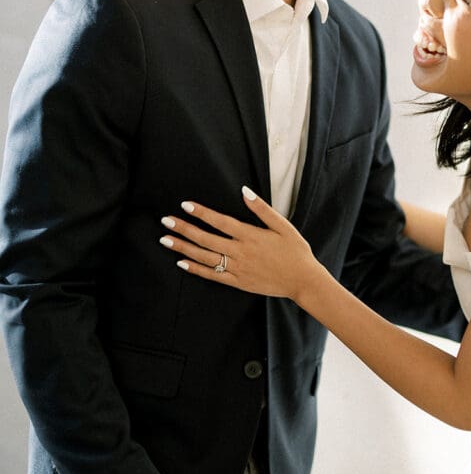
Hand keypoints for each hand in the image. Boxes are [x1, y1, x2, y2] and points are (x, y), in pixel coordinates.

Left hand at [159, 187, 319, 300]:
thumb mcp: (283, 225)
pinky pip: (212, 275)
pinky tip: (181, 262)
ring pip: (204, 257)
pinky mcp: (238, 282)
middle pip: (206, 239)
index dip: (201, 213)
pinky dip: (196, 269)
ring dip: (183, 247)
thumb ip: (262, 209)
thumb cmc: (295, 251)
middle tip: (166, 221)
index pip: (220, 221)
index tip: (185, 205)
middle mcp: (240, 252)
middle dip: (184, 229)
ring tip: (165, 240)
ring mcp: (237, 268)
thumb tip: (244, 191)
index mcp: (250, 235)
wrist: (302, 281)